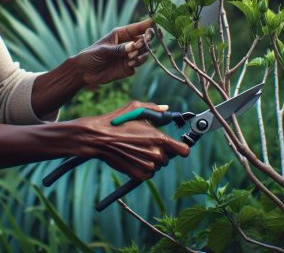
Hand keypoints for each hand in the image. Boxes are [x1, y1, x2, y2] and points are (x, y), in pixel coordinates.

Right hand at [73, 101, 189, 180]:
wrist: (98, 138)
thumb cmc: (117, 122)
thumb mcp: (136, 109)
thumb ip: (155, 109)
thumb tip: (166, 109)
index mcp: (159, 138)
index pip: (184, 150)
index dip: (181, 148)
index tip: (176, 147)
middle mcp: (156, 153)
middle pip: (168, 158)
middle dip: (160, 151)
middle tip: (145, 144)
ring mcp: (147, 165)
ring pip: (158, 166)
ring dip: (151, 160)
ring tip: (136, 150)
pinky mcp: (138, 174)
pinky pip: (148, 174)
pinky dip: (143, 168)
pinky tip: (133, 158)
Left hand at [75, 19, 153, 87]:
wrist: (84, 73)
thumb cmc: (91, 56)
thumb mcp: (103, 50)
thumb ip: (118, 49)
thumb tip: (133, 47)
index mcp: (122, 34)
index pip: (139, 27)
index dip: (149, 24)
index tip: (156, 22)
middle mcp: (128, 43)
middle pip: (147, 39)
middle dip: (147, 41)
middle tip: (140, 45)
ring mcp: (130, 55)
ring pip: (146, 52)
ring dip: (142, 54)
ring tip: (130, 58)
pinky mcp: (129, 66)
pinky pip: (140, 63)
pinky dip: (137, 63)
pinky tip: (129, 64)